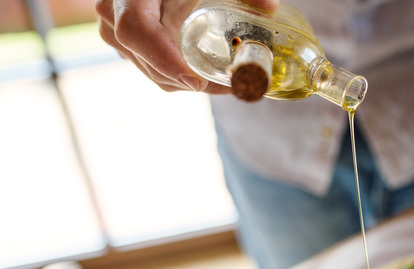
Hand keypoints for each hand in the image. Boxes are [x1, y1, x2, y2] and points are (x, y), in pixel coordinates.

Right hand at [96, 0, 279, 92]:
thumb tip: (270, 6)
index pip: (134, 31)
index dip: (164, 59)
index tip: (197, 80)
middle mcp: (113, 15)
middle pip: (149, 61)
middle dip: (194, 80)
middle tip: (237, 86)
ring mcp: (117, 34)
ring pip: (153, 72)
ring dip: (193, 82)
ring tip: (233, 83)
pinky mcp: (129, 45)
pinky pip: (154, 68)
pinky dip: (185, 75)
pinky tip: (215, 76)